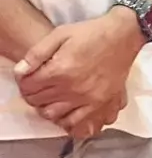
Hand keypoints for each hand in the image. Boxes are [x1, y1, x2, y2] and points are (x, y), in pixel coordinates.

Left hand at [15, 9, 142, 132]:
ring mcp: (90, 99)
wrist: (125, 34)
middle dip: (35, 95)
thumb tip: (20, 72)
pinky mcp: (104, 103)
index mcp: (60, 70)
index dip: (25, 82)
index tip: (31, 76)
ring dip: (50, 109)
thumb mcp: (61, 33)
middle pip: (40, 104)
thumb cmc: (92, 32)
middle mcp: (74, 89)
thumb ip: (36, 53)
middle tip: (42, 86)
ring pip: (56, 117)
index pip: (29, 87)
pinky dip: (73, 123)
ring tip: (55, 98)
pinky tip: (72, 112)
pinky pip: (83, 125)